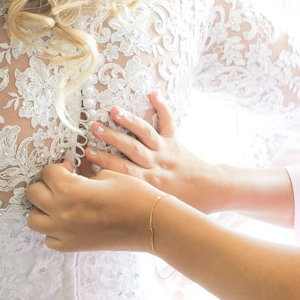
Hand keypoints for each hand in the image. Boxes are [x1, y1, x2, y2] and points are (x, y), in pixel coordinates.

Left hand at [27, 161, 164, 252]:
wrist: (150, 223)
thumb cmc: (133, 195)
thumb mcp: (106, 175)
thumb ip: (82, 176)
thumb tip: (72, 177)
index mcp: (69, 189)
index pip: (47, 173)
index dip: (59, 167)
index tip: (70, 168)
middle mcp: (61, 212)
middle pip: (33, 194)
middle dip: (46, 185)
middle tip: (62, 183)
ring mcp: (64, 232)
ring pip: (33, 219)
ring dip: (42, 208)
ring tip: (59, 204)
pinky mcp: (72, 246)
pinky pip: (48, 239)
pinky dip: (52, 230)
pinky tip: (67, 222)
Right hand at [84, 92, 221, 211]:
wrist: (212, 191)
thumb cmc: (185, 202)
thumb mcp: (157, 205)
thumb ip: (135, 198)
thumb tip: (108, 195)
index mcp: (150, 183)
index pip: (122, 171)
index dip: (104, 162)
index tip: (87, 154)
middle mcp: (156, 164)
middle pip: (130, 149)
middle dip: (111, 139)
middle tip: (93, 129)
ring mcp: (166, 150)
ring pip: (145, 133)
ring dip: (129, 122)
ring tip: (114, 111)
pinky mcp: (175, 141)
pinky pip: (168, 122)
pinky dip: (162, 107)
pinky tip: (153, 94)